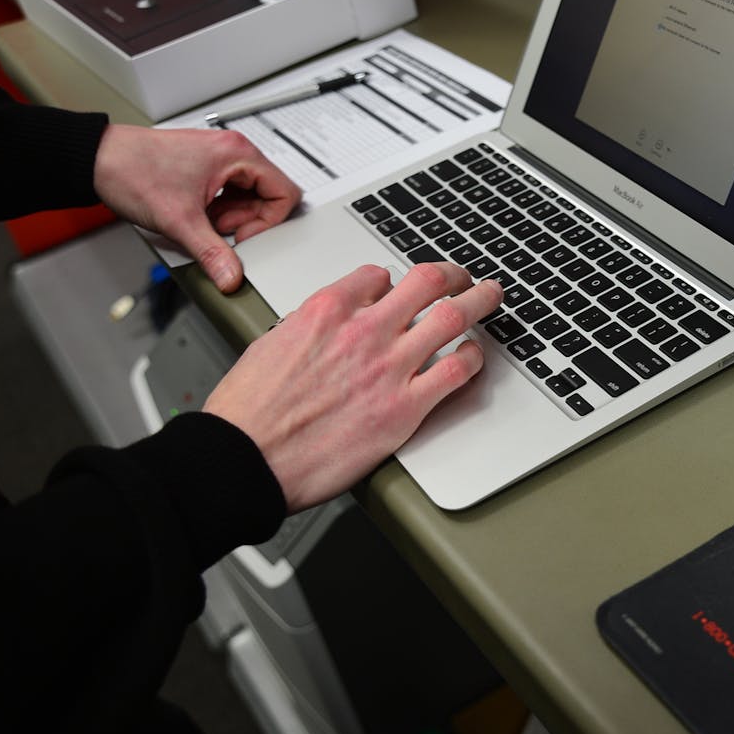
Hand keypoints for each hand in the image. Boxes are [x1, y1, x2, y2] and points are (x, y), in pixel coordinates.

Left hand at [93, 124, 300, 292]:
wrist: (97, 160)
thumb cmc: (132, 171)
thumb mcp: (179, 221)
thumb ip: (212, 253)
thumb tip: (233, 278)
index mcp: (237, 154)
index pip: (285, 192)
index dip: (269, 222)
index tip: (243, 238)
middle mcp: (233, 152)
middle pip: (268, 196)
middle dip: (247, 222)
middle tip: (219, 232)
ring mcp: (219, 159)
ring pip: (248, 198)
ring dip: (231, 219)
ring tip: (204, 224)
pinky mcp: (206, 168)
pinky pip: (229, 195)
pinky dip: (217, 213)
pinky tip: (196, 218)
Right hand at [202, 262, 503, 511]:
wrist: (243, 458)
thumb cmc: (248, 413)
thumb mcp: (270, 344)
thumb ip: (309, 328)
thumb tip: (327, 328)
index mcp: (326, 310)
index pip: (377, 276)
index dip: (392, 283)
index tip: (398, 292)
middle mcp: (363, 330)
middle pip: (427, 282)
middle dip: (453, 275)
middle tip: (464, 278)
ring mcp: (388, 367)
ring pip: (453, 316)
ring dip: (479, 302)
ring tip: (489, 298)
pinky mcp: (404, 408)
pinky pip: (456, 370)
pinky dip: (473, 358)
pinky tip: (474, 357)